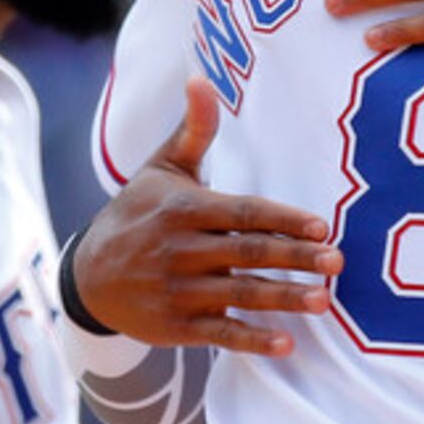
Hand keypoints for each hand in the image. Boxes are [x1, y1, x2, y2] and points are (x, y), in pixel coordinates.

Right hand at [70, 77, 341, 353]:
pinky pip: (219, 334)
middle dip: (293, 258)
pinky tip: (286, 344)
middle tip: (337, 262)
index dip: (282, 219)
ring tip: (324, 301)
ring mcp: (178, 291)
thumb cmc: (136, 213)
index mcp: (182, 209)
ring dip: (283, 298)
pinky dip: (252, 340)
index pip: (241, 213)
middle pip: (246, 253)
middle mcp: (180, 250)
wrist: (86, 277)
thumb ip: (192, 131)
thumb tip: (202, 79)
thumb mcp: (159, 169)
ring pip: (238, 295)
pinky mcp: (176, 326)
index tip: (321, 226)